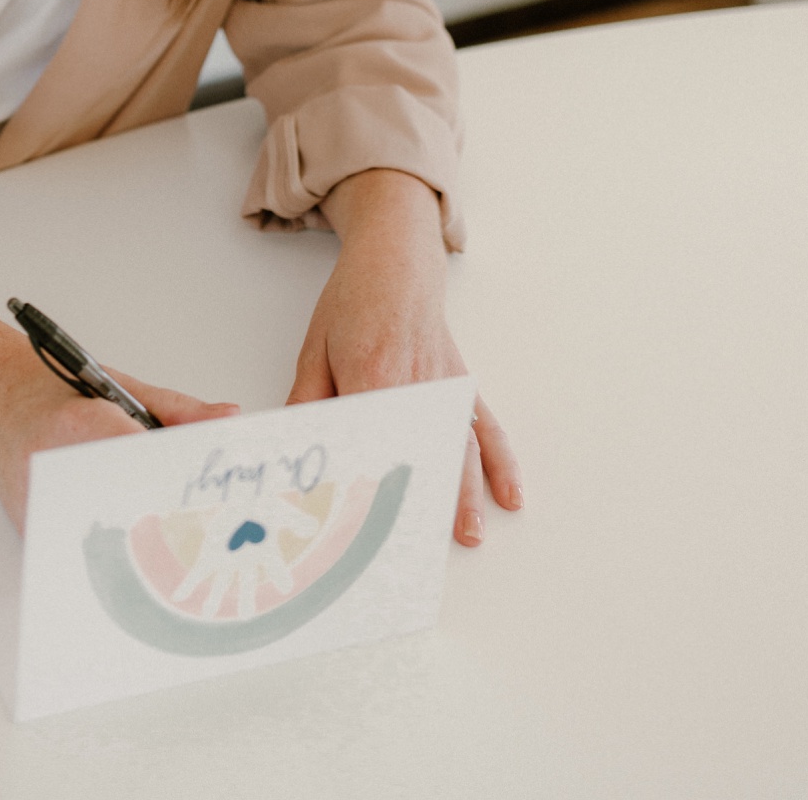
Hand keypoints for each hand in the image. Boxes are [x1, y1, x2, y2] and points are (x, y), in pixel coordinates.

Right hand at [0, 247, 235, 534]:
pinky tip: (140, 558)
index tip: (214, 506)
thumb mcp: (124, 387)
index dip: (180, 484)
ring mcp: (35, 504)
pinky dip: (114, 554)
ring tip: (181, 558)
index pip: (139, 460)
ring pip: (103, 538)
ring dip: (143, 547)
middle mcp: (50, 468)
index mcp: (77, 424)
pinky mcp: (30, 532)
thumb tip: (230, 421)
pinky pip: (80, 548)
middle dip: (169, 524)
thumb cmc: (59, 390)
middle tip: (211, 545)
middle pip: (125, 507)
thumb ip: (180, 411)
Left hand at [290, 169, 522, 546]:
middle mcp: (415, 385)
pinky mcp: (460, 383)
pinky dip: (500, 462)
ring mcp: (443, 386)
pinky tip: (509, 494)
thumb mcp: (315, 348)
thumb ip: (308, 402)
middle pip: (419, 454)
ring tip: (465, 535)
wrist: (396, 258)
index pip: (370, 443)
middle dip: (418, 503)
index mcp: (371, 376)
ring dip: (463, 494)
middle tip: (415, 550)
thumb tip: (298, 446)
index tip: (365, 528)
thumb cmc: (352, 301)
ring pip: (457, 448)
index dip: (366, 486)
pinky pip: (485, 427)